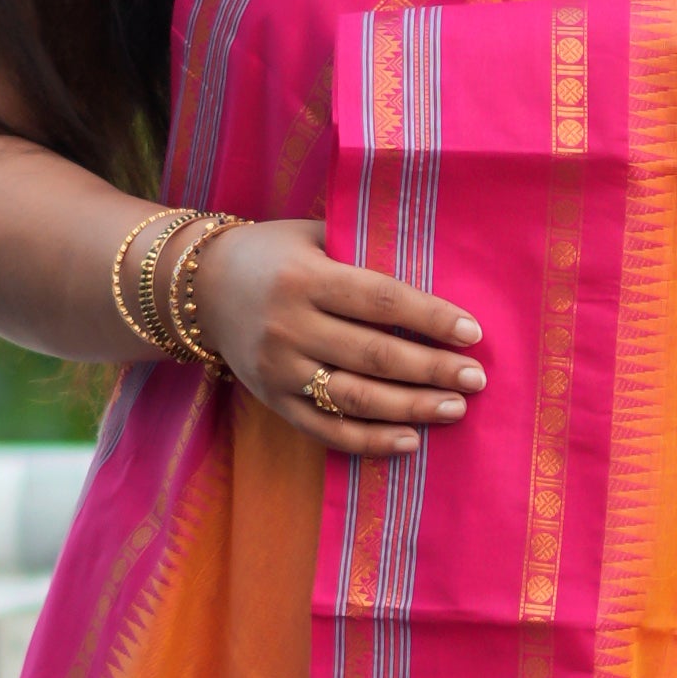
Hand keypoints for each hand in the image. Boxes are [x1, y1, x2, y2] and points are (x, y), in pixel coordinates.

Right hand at [195, 219, 485, 454]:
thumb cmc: (274, 255)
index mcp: (304, 279)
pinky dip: (370, 441)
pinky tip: (410, 440)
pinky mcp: (273, 401)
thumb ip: (364, 252)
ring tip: (455, 408)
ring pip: (355, 399)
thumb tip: (437, 275)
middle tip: (476, 379)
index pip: (381, 300)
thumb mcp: (313, 236)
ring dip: (411, 408)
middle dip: (432, 369)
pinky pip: (327, 430)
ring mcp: (279, 370)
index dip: (430, 318)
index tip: (472, 333)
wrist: (200, 287)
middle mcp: (289, 327)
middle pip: (375, 355)